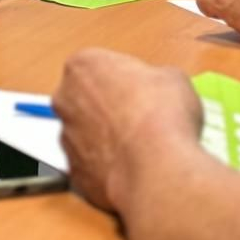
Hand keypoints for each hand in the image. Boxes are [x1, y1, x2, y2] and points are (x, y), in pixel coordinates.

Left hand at [53, 48, 201, 212]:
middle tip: (139, 117)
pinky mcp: (75, 174)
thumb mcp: (173, 79)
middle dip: (107, 107)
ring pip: (84, 135)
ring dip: (106, 139)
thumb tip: (163, 89)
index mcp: (83, 65)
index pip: (98, 65)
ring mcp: (66, 139)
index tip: (142, 89)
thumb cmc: (161, 117)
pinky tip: (133, 168)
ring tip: (140, 147)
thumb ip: (156, 79)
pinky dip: (108, 168)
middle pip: (84, 99)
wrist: (155, 168)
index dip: (124, 78)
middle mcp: (65, 100)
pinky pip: (91, 166)